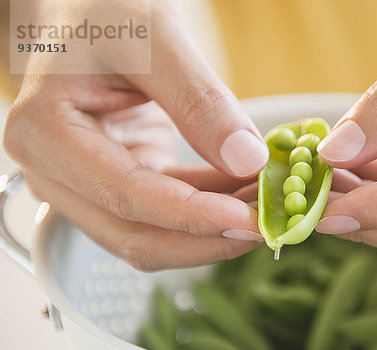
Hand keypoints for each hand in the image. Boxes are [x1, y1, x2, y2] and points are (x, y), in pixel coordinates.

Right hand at [3, 0, 268, 269]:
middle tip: (268, 225)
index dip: (192, 216)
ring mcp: (83, 185)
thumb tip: (248, 160)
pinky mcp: (115, 184)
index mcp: (46, 135)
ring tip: (265, 208)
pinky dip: (207, 210)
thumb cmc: (106, 14)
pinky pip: (165, 213)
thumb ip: (200, 100)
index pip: (127, 196)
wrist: (86, 16)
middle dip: (206, 239)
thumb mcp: (155, 39)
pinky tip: (246, 195)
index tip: (248, 221)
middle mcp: (54, 172)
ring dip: (211, 232)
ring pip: (152, 235)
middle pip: (135, 234)